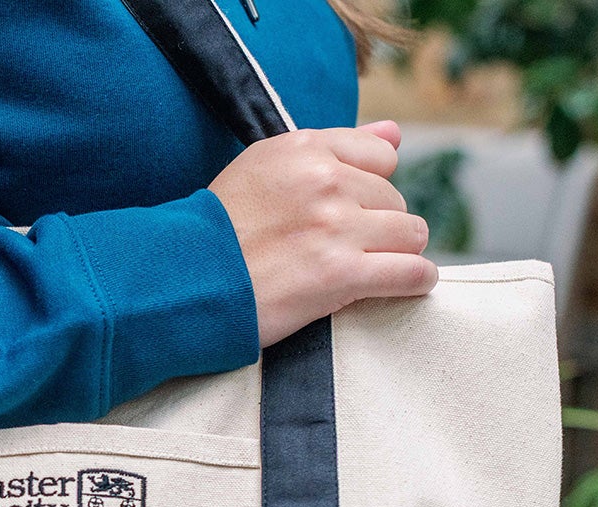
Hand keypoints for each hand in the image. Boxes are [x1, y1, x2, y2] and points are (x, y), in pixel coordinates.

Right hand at [208, 120, 435, 347]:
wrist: (182, 284)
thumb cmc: (216, 233)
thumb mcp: (264, 169)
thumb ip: (333, 147)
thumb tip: (395, 132)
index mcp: (304, 150)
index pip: (381, 155)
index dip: (368, 186)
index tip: (346, 210)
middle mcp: (324, 181)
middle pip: (395, 199)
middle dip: (378, 225)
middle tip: (345, 249)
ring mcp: (335, 227)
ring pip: (410, 233)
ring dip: (397, 252)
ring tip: (371, 268)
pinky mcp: (340, 273)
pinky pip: (409, 272)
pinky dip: (415, 280)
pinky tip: (408, 284)